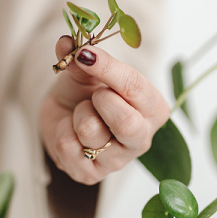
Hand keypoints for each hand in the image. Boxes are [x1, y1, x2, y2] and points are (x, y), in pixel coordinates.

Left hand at [40, 36, 168, 184]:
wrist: (64, 116)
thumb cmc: (85, 91)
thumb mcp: (85, 70)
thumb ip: (80, 57)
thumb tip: (66, 42)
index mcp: (153, 108)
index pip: (136, 88)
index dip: (108, 68)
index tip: (84, 54)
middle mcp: (142, 138)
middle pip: (127, 124)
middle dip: (101, 101)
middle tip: (93, 93)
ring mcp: (117, 161)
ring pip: (91, 132)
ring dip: (78, 114)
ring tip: (82, 113)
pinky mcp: (91, 175)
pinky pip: (69, 148)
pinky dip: (62, 131)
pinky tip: (71, 132)